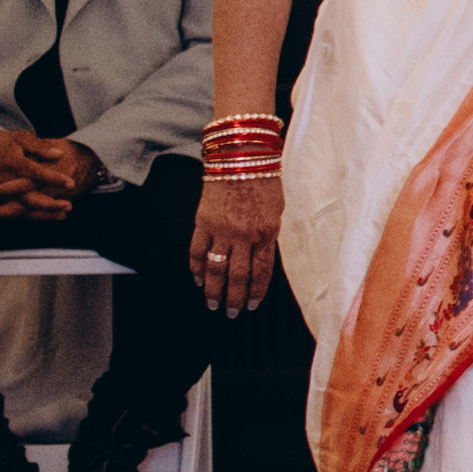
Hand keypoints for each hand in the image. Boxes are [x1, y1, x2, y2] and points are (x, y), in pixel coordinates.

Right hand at [0, 129, 81, 216]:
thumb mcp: (19, 137)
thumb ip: (39, 147)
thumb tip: (59, 154)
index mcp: (13, 163)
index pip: (35, 173)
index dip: (53, 178)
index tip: (71, 182)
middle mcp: (6, 181)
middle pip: (28, 197)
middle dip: (48, 204)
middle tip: (68, 206)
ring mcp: (1, 192)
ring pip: (22, 207)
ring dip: (43, 213)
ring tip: (64, 214)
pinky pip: (16, 210)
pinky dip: (33, 215)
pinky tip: (52, 216)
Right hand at [191, 171, 285, 319]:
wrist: (241, 157)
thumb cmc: (264, 180)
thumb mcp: (277, 210)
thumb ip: (268, 235)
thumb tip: (261, 257)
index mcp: (267, 232)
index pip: (262, 271)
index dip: (256, 291)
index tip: (253, 305)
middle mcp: (244, 235)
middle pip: (238, 276)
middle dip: (234, 299)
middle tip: (232, 314)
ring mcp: (221, 230)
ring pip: (215, 269)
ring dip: (213, 290)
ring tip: (212, 304)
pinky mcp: (202, 223)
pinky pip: (196, 251)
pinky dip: (195, 268)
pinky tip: (197, 280)